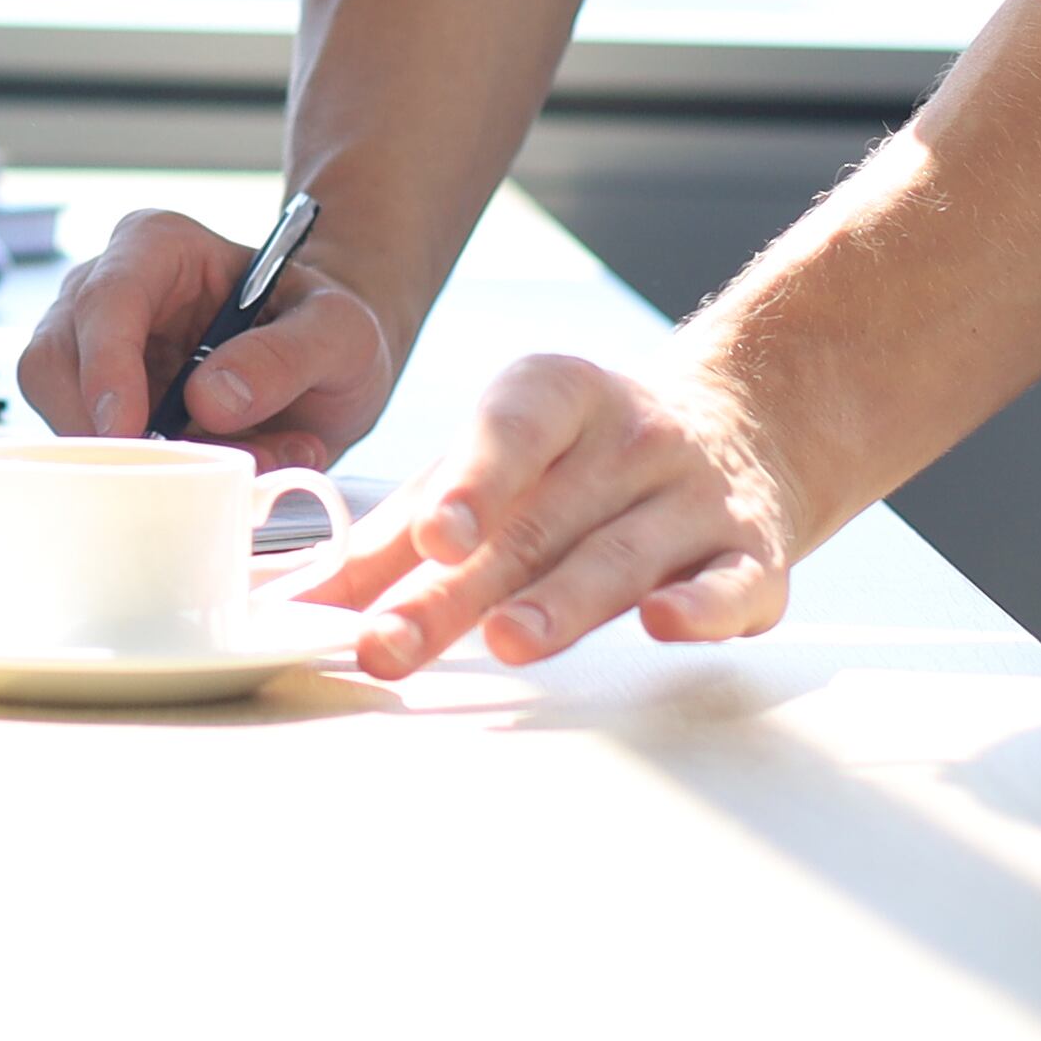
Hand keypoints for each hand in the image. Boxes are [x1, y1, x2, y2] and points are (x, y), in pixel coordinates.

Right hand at [15, 206, 396, 470]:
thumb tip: (209, 402)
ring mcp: (94, 353)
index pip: (106, 299)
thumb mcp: (340, 332)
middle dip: (103, 426)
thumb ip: (286, 357)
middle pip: (53, 360)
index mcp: (159, 247)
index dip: (105, 366)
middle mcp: (108, 291)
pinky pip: (93, 452)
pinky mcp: (100, 409)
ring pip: (59, 413)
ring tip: (238, 460)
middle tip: (173, 470)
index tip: (126, 427)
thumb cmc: (327, 328)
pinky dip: (150, 475)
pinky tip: (220, 466)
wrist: (329, 367)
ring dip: (135, 458)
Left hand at [295, 352, 791, 677]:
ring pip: (622, 554)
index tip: (428, 535)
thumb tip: (291, 601)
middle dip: (461, 589)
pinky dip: (701, 607)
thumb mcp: (493, 466)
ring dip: (563, 602)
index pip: (510, 432)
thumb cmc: (578, 462)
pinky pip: (730, 583)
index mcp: (558, 398)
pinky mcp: (750, 556)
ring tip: (508, 642)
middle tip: (393, 641)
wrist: (740, 428)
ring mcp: (692, 496)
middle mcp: (629, 438)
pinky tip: (664, 626)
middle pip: (539, 522)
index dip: (469, 482)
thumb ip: (397, 535)